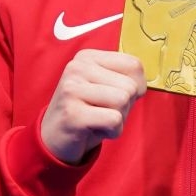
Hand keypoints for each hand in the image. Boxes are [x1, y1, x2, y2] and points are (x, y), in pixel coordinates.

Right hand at [40, 49, 146, 163]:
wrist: (54, 139)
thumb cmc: (87, 112)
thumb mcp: (105, 87)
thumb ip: (125, 78)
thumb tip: (142, 83)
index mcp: (87, 57)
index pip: (134, 64)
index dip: (136, 87)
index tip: (114, 96)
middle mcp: (77, 67)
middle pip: (130, 86)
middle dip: (125, 106)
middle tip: (102, 111)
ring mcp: (72, 89)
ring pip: (123, 100)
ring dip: (118, 119)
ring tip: (98, 119)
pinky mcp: (72, 113)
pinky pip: (115, 120)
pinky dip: (112, 131)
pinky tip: (94, 129)